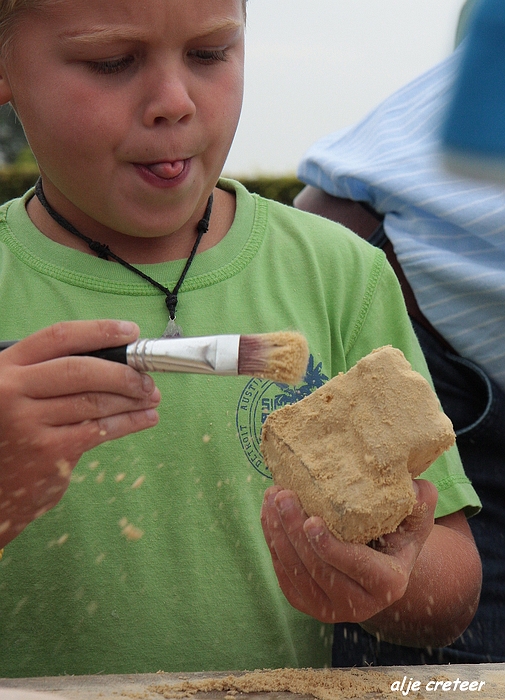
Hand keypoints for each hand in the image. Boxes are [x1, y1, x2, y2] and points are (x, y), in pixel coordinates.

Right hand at [0, 319, 160, 546]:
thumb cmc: (9, 432)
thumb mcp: (16, 392)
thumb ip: (49, 374)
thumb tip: (115, 361)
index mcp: (5, 367)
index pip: (59, 337)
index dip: (100, 331)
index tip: (130, 332)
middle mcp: (12, 391)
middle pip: (81, 370)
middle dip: (122, 372)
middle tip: (146, 378)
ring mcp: (29, 423)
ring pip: (94, 401)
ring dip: (131, 399)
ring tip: (151, 397)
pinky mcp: (48, 452)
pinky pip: (99, 430)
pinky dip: (129, 422)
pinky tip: (145, 418)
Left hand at [260, 479, 436, 623]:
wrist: (379, 561)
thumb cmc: (398, 532)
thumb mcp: (416, 519)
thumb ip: (420, 503)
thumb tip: (414, 486)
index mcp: (388, 584)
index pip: (354, 566)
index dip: (330, 546)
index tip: (311, 520)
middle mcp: (359, 606)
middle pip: (318, 568)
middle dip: (294, 530)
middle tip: (282, 495)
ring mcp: (329, 609)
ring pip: (295, 572)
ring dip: (277, 533)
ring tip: (271, 498)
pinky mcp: (306, 603)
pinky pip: (284, 575)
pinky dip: (273, 543)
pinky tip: (268, 514)